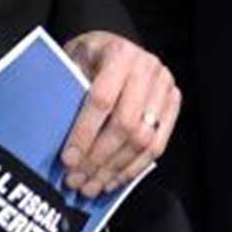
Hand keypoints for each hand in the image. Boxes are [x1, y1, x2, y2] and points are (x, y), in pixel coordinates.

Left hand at [62, 31, 180, 196]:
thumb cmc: (88, 57)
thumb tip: (58, 139)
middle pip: (126, 124)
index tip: (68, 159)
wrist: (115, 45)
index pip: (102, 99)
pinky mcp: (173, 102)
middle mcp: (147, 68)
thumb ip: (69, 93)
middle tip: (77, 180)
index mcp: (119, 53)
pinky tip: (114, 179)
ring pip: (143, 139)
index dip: (85, 133)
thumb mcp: (72, 62)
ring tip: (92, 186)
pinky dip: (134, 167)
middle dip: (99, 158)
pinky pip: (158, 144)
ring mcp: (164, 86)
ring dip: (115, 169)